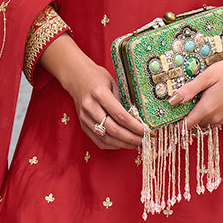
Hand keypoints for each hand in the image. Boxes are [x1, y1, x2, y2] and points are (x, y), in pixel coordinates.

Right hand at [42, 36, 144, 150]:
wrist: (76, 77)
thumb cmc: (97, 78)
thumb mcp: (113, 83)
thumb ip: (122, 100)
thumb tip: (137, 119)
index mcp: (99, 94)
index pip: (120, 115)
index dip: (134, 126)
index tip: (145, 130)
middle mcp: (90, 107)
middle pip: (113, 130)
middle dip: (130, 138)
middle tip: (142, 140)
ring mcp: (85, 118)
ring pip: (105, 138)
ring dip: (122, 144)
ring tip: (135, 144)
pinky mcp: (83, 124)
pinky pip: (98, 140)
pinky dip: (112, 145)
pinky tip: (122, 143)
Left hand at [169, 55, 222, 128]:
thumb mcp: (208, 76)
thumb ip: (190, 89)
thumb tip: (173, 100)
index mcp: (207, 109)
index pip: (186, 125)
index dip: (176, 121)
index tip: (169, 115)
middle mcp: (215, 118)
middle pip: (195, 121)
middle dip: (189, 111)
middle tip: (189, 94)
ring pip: (205, 119)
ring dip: (201, 110)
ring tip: (203, 92)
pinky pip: (215, 117)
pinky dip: (211, 109)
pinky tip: (214, 94)